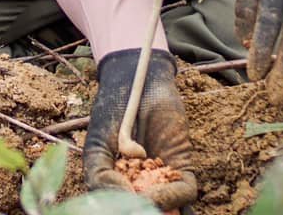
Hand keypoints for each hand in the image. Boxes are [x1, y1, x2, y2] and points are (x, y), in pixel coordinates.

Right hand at [85, 49, 197, 211]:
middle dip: (141, 212)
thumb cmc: (112, 111)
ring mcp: (161, 177)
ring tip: (146, 205)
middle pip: (144, 211)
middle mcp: (140, 185)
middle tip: (137, 210)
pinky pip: (185, 191)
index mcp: (115, 184)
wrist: (136, 81)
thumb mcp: (98, 146)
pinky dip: (173, 197)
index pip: (119, 210)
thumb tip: (123, 200)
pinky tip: (158, 193)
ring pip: (167, 208)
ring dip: (160, 210)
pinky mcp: (181, 165)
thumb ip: (100, 176)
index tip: (120, 209)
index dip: (122, 212)